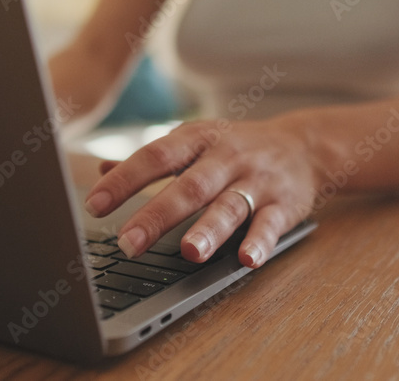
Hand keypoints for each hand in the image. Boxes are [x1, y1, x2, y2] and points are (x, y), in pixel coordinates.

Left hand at [84, 118, 320, 267]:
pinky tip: (247, 259)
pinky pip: (272, 224)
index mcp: (197, 140)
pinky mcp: (285, 204)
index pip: (155, 157)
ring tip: (189, 252)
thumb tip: (101, 170)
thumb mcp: (194, 143)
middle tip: (128, 243)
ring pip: (230, 206)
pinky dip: (260, 242)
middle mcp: (226, 157)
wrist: (303, 145)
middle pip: (189, 187)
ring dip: (209, 230)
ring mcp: (257, 180)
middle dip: (158, 215)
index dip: (124, 180)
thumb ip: (150, 160)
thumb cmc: (236, 147)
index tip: (95, 204)